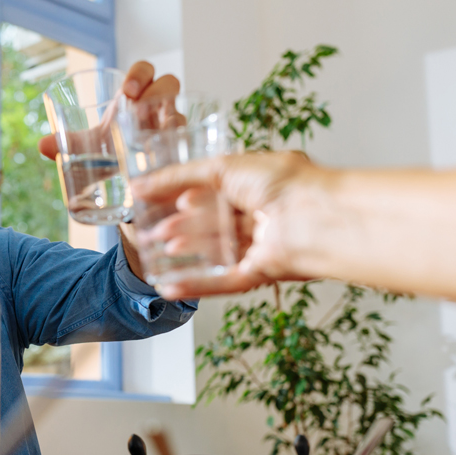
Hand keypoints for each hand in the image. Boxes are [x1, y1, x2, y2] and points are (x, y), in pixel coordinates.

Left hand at [38, 61, 180, 159]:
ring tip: (158, 133)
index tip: (128, 91)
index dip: (140, 74)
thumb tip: (42, 145)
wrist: (129, 181)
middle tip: (138, 105)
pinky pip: (188, 146)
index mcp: (137, 98)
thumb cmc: (114, 153)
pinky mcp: (182, 153)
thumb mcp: (93, 147)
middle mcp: (160, 109)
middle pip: (170, 84)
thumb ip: (70, 144)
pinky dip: (180, 151)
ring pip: (181, 114)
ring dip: (172, 119)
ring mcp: (174, 130)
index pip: (146, 72)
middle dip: (158, 89)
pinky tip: (170, 160)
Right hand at [129, 151, 320, 298]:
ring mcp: (262, 246)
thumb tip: (140, 185)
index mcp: (259, 186)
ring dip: (185, 253)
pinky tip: (169, 287)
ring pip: (216, 252)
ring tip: (157, 252)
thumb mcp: (222, 167)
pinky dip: (195, 285)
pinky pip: (223, 281)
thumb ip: (178, 177)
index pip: (214, 193)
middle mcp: (262, 216)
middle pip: (212, 225)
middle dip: (180, 228)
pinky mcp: (261, 272)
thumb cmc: (282, 183)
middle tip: (152, 232)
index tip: (155, 202)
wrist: (315, 216)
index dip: (184, 198)